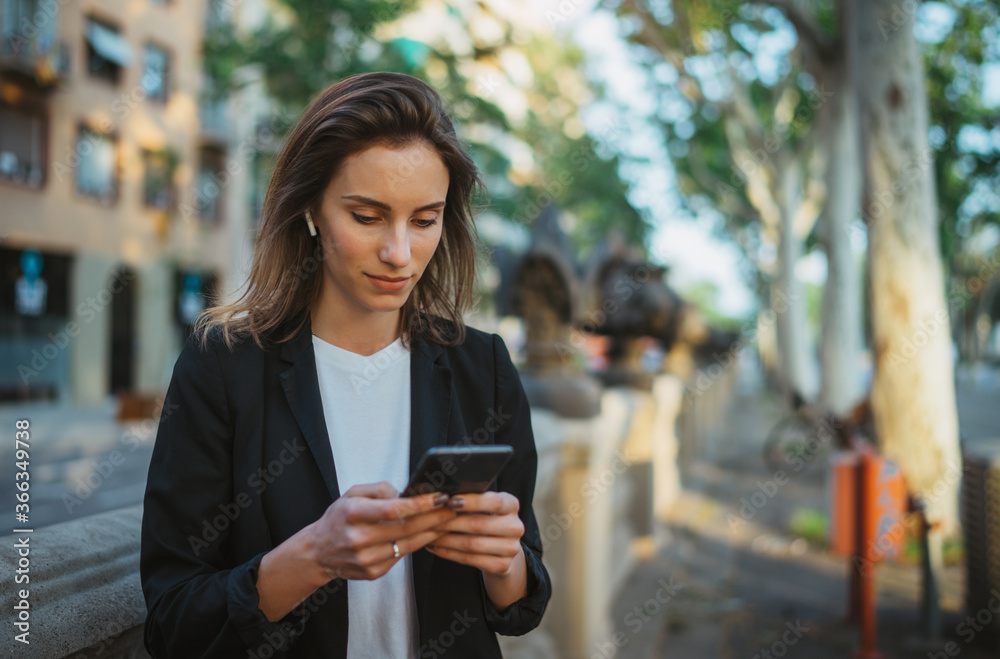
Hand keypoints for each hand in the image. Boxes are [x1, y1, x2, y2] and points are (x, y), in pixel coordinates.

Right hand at [307, 481, 454, 581]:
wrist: (318, 552)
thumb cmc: (339, 518)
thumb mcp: (352, 494)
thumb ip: (379, 489)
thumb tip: (406, 492)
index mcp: (352, 514)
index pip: (394, 509)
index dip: (420, 504)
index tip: (440, 497)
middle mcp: (358, 538)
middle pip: (406, 528)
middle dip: (435, 517)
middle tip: (454, 506)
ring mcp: (366, 559)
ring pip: (408, 545)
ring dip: (432, 532)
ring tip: (448, 520)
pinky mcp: (372, 573)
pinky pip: (401, 557)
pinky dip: (417, 545)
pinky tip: (428, 534)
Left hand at [425, 491, 524, 576]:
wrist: (500, 548)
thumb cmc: (485, 519)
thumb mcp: (484, 506)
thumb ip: (470, 498)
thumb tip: (442, 494)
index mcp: (512, 505)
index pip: (494, 502)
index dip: (471, 502)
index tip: (449, 501)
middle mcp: (516, 526)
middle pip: (479, 525)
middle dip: (450, 522)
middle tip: (429, 520)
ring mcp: (511, 548)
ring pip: (472, 544)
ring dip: (446, 539)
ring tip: (428, 534)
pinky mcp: (503, 566)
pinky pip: (470, 559)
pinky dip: (449, 553)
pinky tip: (435, 547)